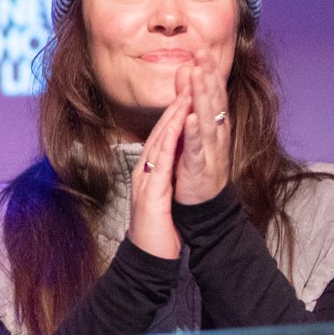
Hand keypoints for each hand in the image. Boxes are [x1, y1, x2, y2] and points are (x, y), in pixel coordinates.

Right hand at [127, 93, 185, 261]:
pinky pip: (161, 160)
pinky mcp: (151, 191)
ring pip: (160, 139)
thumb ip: (163, 179)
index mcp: (149, 171)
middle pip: (161, 131)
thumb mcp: (160, 198)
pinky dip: (170, 140)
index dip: (175, 111)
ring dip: (173, 114)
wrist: (146, 257)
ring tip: (186, 91)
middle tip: (188, 77)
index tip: (188, 90)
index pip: (163, 136)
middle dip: (175, 103)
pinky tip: (180, 123)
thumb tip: (169, 163)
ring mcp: (146, 179)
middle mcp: (145, 170)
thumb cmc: (157, 231)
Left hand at [167, 59, 231, 207]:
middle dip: (208, 77)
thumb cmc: (196, 162)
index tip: (202, 49)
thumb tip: (187, 69)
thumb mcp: (194, 126)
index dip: (209, 71)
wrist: (202, 204)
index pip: (214, 92)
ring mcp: (211, 150)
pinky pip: (197, 147)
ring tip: (198, 77)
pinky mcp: (200, 167)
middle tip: (202, 55)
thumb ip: (190, 99)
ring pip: (208, 120)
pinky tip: (191, 118)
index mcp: (216, 124)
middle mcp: (217, 134)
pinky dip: (194, 132)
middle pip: (214, 101)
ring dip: (203, 98)